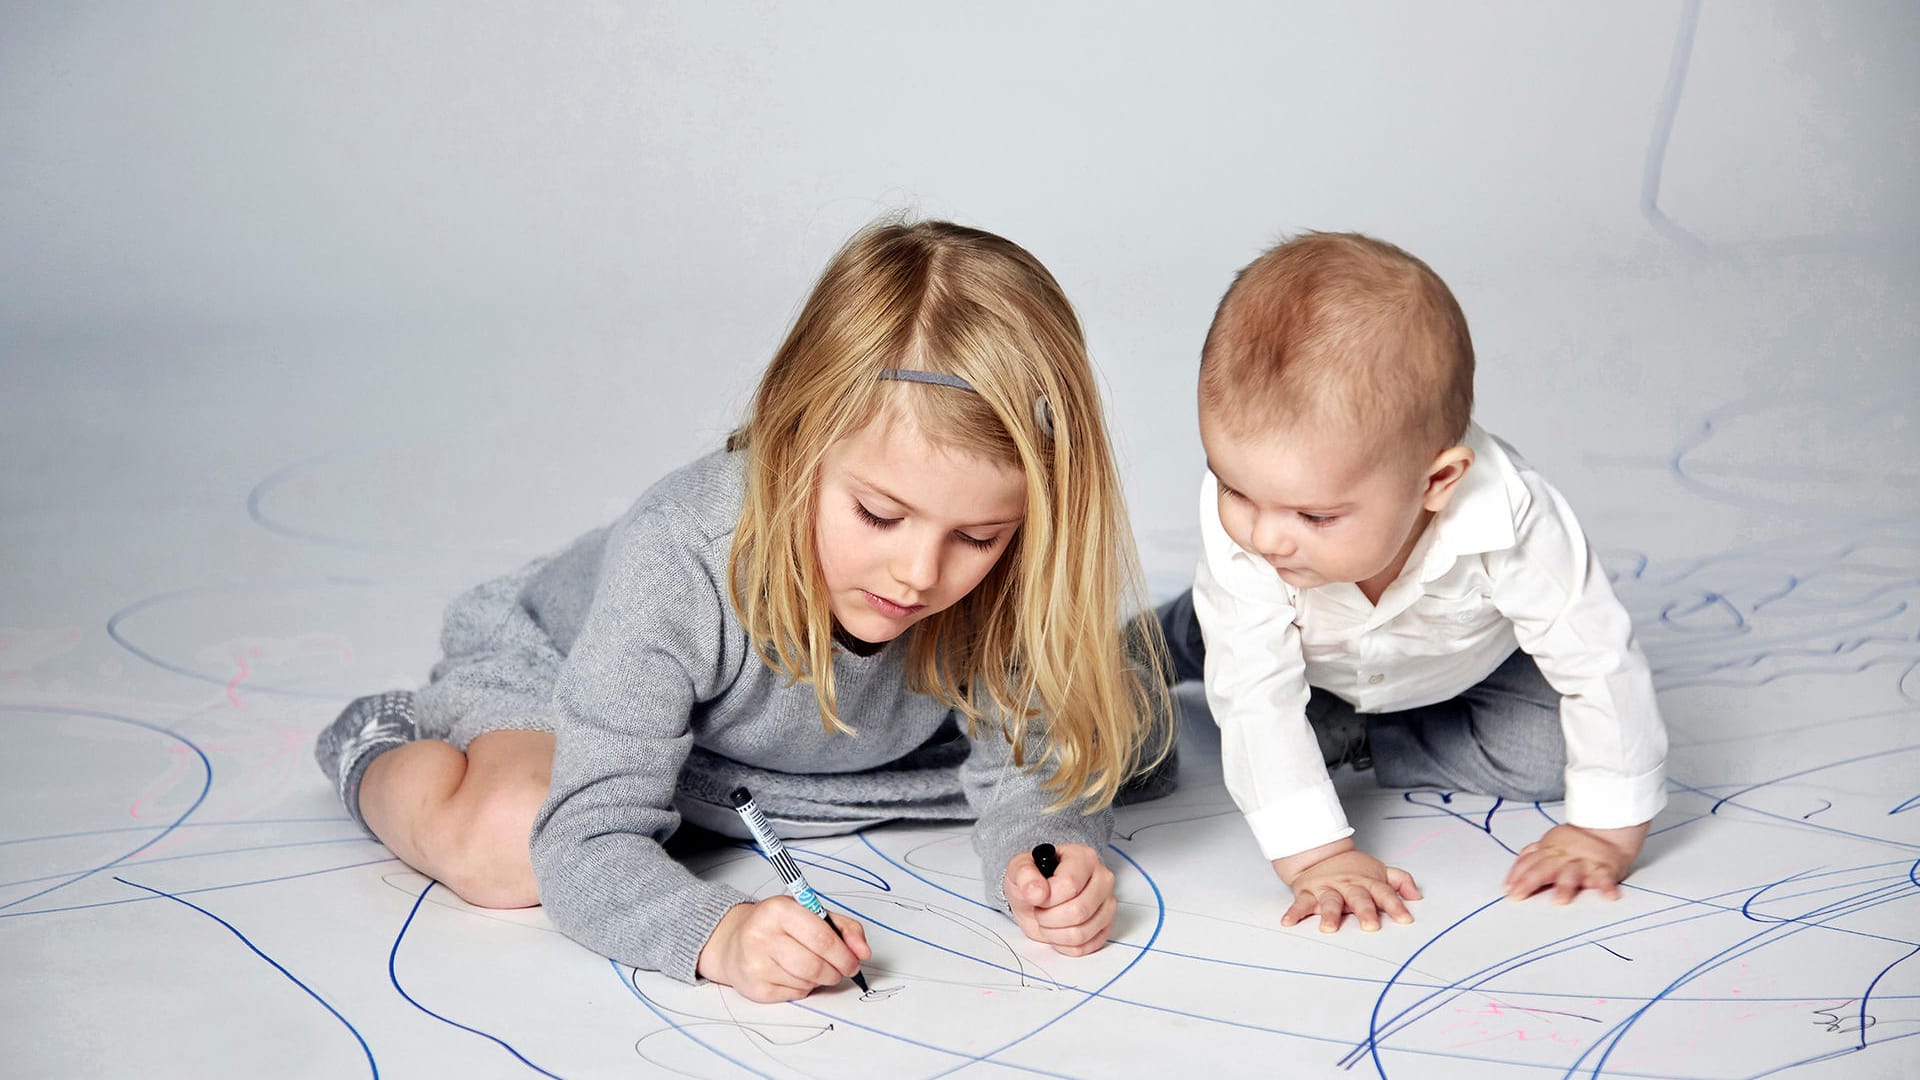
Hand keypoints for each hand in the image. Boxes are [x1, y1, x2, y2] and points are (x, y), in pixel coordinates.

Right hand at [695, 897, 870, 1002]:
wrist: (733, 941)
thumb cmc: (777, 926)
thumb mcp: (810, 913)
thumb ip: (844, 928)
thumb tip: (863, 952)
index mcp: (779, 910)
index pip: (822, 938)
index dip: (844, 954)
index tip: (854, 961)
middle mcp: (762, 935)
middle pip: (815, 965)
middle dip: (836, 971)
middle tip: (841, 970)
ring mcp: (756, 963)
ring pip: (807, 982)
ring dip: (820, 979)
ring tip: (813, 967)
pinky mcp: (754, 987)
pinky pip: (794, 994)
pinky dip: (803, 988)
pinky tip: (794, 975)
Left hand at [1004, 843, 1115, 955]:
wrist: (1036, 897)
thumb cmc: (1032, 880)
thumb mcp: (1018, 869)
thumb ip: (1024, 875)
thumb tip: (1036, 892)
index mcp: (1084, 858)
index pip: (1070, 885)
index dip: (1047, 898)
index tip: (1037, 896)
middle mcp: (1102, 879)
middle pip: (1079, 911)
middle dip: (1049, 917)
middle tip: (1040, 909)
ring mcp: (1107, 905)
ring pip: (1082, 933)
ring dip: (1054, 933)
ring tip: (1047, 920)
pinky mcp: (1105, 927)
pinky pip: (1085, 947)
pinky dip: (1064, 945)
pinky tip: (1058, 931)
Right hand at [1274, 839, 1420, 932]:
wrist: (1319, 854)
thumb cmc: (1353, 870)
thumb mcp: (1379, 871)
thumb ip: (1400, 881)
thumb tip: (1418, 896)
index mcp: (1367, 882)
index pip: (1384, 893)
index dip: (1395, 906)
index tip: (1405, 919)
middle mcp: (1348, 886)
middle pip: (1358, 898)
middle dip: (1364, 912)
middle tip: (1370, 926)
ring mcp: (1327, 889)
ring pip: (1329, 901)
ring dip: (1329, 914)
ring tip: (1328, 928)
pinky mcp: (1308, 893)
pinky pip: (1300, 903)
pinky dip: (1294, 913)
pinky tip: (1289, 922)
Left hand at [1504, 822, 1648, 902]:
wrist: (1606, 829)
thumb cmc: (1574, 843)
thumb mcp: (1549, 845)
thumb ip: (1532, 858)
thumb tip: (1510, 879)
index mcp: (1549, 851)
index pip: (1529, 862)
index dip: (1516, 874)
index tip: (1507, 889)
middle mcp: (1563, 856)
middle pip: (1544, 868)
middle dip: (1529, 881)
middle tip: (1517, 895)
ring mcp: (1583, 862)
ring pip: (1572, 873)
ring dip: (1565, 886)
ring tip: (1560, 900)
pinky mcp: (1604, 868)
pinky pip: (1605, 878)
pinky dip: (1607, 887)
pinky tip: (1608, 897)